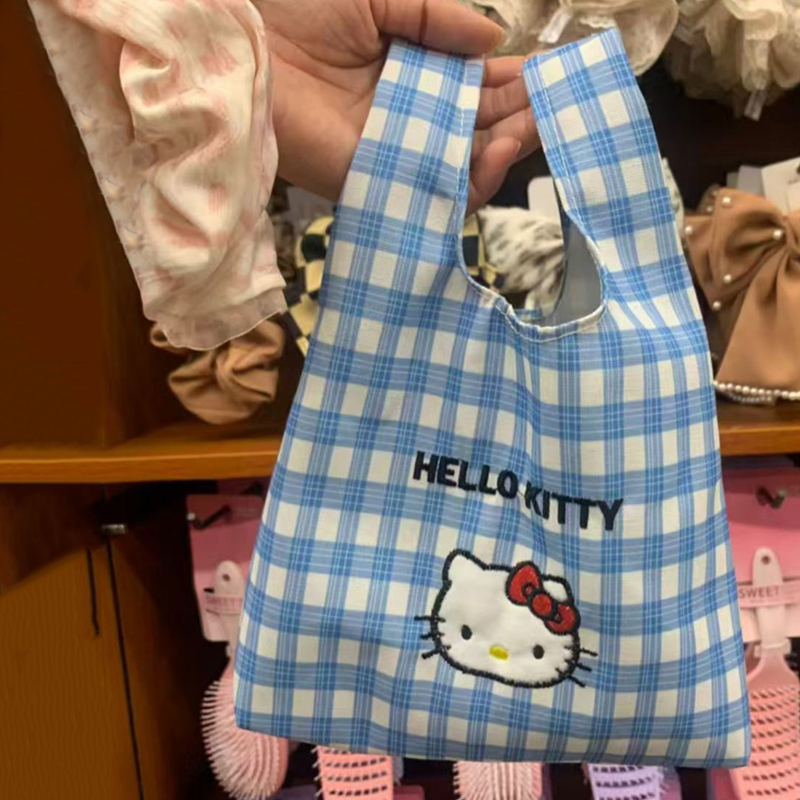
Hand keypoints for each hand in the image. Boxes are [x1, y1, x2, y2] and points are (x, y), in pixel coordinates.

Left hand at [260, 0, 539, 212]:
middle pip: (479, 129)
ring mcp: (397, 151)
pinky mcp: (378, 180)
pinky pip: (437, 195)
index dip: (516, 83)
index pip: (477, 87)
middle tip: (558, 107)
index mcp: (413, 71)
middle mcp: (410, 116)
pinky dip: (475, 180)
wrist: (246, 39)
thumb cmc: (301, 8)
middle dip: (523, 118)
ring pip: (467, 166)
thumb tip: (494, 42)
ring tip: (535, 125)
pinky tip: (499, 149)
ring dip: (508, 147)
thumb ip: (439, 17)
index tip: (552, 78)